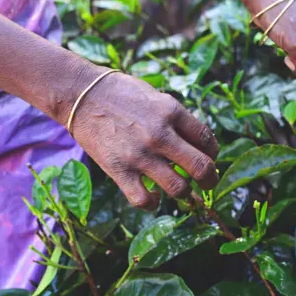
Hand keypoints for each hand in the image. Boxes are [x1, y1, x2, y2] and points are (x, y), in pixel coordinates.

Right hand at [68, 69, 218, 209]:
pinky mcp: (119, 170)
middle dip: (210, 179)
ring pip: (178, 188)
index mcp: (172, 111)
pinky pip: (144, 200)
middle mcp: (160, 134)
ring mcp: (139, 155)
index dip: (213, 153)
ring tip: (179, 188)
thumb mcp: (156, 97)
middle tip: (208, 183)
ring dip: (184, 192)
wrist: (81, 94)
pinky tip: (152, 195)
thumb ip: (176, 119)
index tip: (208, 157)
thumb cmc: (120, 93)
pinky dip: (152, 202)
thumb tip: (196, 144)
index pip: (207, 140)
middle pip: (201, 168)